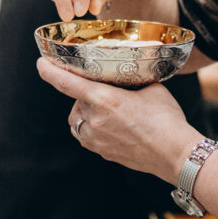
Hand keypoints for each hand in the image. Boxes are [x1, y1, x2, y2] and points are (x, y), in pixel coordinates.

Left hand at [36, 57, 199, 181]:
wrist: (176, 154)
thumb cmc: (166, 119)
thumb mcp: (151, 88)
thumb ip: (131, 79)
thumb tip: (126, 72)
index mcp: (104, 100)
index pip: (66, 83)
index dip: (49, 71)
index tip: (41, 63)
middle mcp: (95, 120)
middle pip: (76, 101)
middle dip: (86, 94)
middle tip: (108, 92)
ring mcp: (96, 139)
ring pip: (78, 120)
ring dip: (87, 112)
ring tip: (110, 110)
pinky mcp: (102, 152)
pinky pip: (87, 135)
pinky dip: (93, 128)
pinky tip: (113, 126)